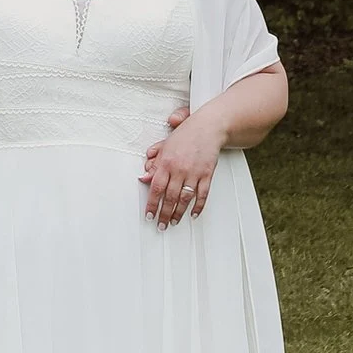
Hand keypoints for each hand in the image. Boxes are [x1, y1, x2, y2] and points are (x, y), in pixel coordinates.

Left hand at [140, 103, 223, 226]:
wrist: (209, 127)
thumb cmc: (186, 134)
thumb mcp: (165, 146)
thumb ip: (154, 163)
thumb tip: (143, 177)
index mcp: (166, 162)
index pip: (156, 188)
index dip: (152, 204)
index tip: (149, 215)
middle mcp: (179, 169)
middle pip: (170, 197)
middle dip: (164, 214)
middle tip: (161, 225)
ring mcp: (194, 173)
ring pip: (184, 199)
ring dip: (178, 213)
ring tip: (174, 223)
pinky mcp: (207, 174)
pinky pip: (202, 194)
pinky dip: (198, 206)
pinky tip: (193, 214)